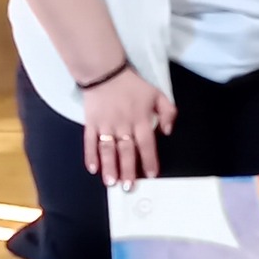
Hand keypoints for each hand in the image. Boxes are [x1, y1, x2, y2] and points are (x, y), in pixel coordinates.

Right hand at [83, 66, 176, 188]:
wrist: (105, 72)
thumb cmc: (132, 85)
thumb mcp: (157, 94)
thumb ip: (168, 112)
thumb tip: (168, 131)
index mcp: (140, 119)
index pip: (146, 144)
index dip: (148, 160)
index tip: (150, 175)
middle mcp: (123, 124)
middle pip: (126, 150)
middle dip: (127, 170)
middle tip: (128, 186)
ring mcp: (105, 125)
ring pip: (108, 149)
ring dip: (109, 166)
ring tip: (111, 182)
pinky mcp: (91, 123)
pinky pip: (90, 141)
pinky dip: (90, 155)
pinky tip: (92, 168)